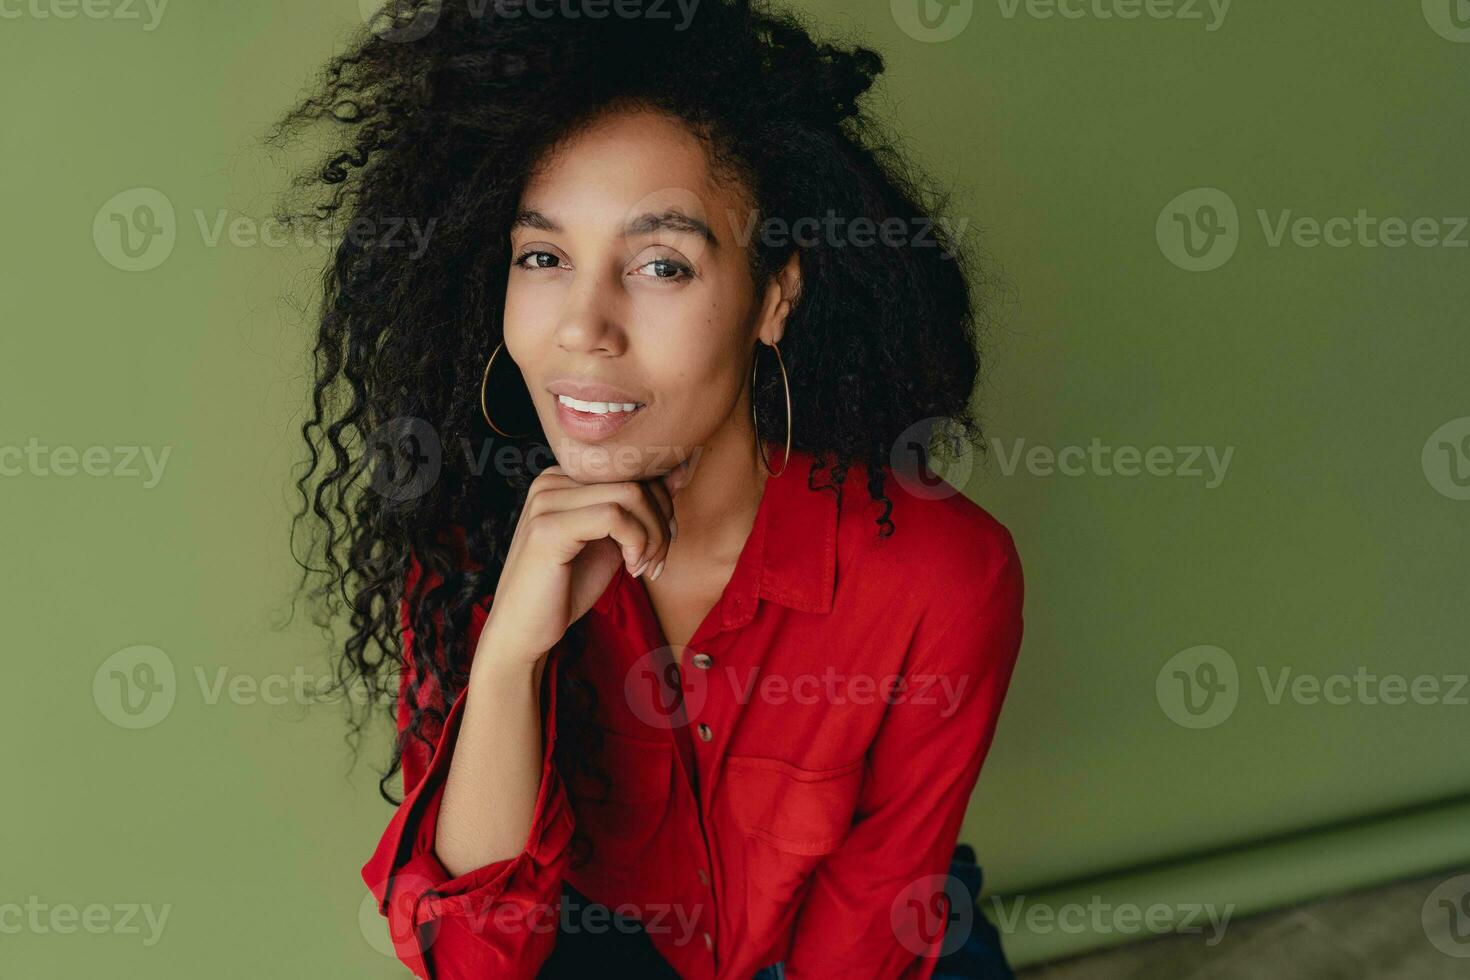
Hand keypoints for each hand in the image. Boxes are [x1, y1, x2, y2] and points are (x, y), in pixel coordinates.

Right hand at [475, 459, 693, 671]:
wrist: (523, 630)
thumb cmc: (566, 588)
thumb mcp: (613, 541)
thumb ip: (640, 507)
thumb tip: (680, 472)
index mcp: (563, 478)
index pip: (631, 469)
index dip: (661, 504)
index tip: (662, 544)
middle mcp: (551, 481)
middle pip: (635, 479)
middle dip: (662, 521)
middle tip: (657, 561)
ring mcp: (546, 501)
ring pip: (631, 494)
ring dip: (653, 536)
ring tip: (644, 567)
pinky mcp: (548, 528)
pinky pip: (614, 516)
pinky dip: (636, 543)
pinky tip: (630, 569)